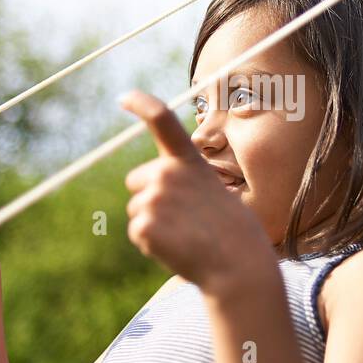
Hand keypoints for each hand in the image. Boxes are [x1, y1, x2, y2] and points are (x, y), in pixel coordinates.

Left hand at [118, 89, 276, 292]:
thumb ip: (183, 185)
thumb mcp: (213, 194)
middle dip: (150, 196)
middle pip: (137, 181)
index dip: (141, 104)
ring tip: (187, 235)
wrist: (239, 266)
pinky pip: (137, 233)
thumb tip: (152, 196)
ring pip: (137, 210)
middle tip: (184, 218)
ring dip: (154, 224)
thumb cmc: (233, 232)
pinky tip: (178, 249)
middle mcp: (167, 173)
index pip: (162, 120)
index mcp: (189, 160)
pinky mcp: (143, 226)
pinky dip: (152, 245)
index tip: (124, 96)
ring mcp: (153, 199)